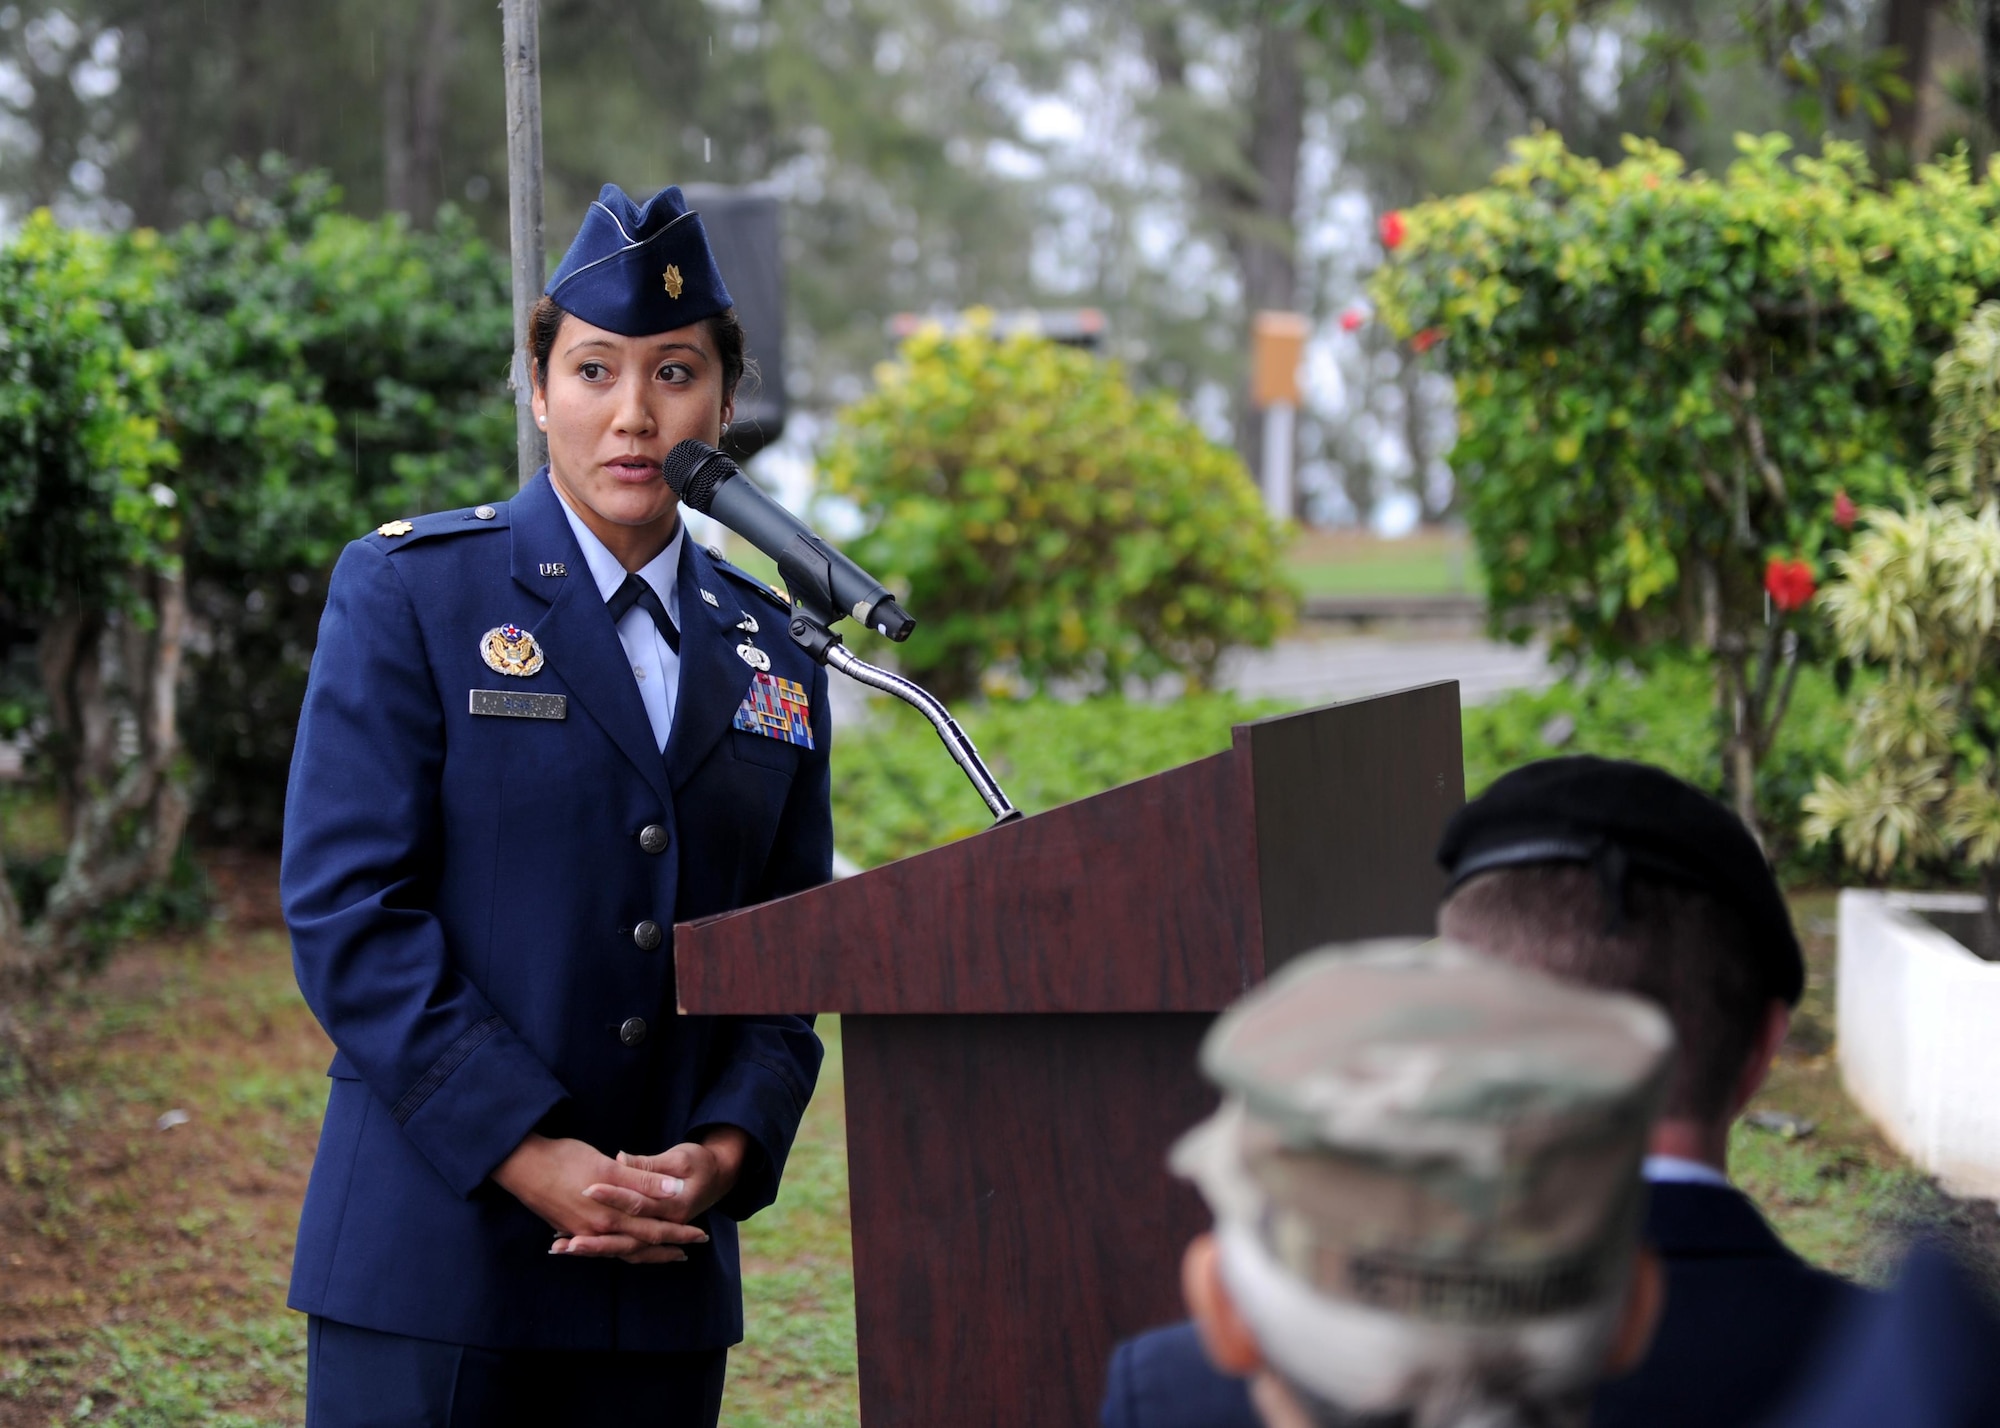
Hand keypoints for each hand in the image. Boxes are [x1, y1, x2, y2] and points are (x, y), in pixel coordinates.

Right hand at [491, 1134, 710, 1264]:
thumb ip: (642, 1180)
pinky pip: (601, 1247)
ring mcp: (581, 1232)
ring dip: (643, 1253)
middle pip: (639, 1245)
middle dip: (666, 1248)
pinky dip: (617, 1251)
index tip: (700, 1235)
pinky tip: (621, 1250)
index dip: (678, 1232)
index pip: (653, 1229)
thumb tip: (676, 1191)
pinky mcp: (568, 1228)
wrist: (520, 1164)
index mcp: (610, 1216)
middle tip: (689, 1253)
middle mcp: (597, 1230)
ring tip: (663, 1256)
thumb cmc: (565, 1159)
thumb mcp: (608, 1166)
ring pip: (620, 1249)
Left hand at [554, 1128, 750, 1263]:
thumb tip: (619, 1159)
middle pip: (626, 1237)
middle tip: (565, 1240)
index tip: (586, 1191)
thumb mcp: (680, 1157)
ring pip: (623, 1247)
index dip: (612, 1198)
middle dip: (595, 1238)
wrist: (722, 1176)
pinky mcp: (653, 1228)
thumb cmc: (701, 1163)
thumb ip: (648, 1165)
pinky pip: (625, 1245)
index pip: (638, 1205)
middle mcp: (664, 1225)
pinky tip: (572, 1246)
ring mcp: (659, 1230)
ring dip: (593, 1249)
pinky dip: (599, 1247)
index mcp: (674, 1206)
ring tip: (562, 1249)